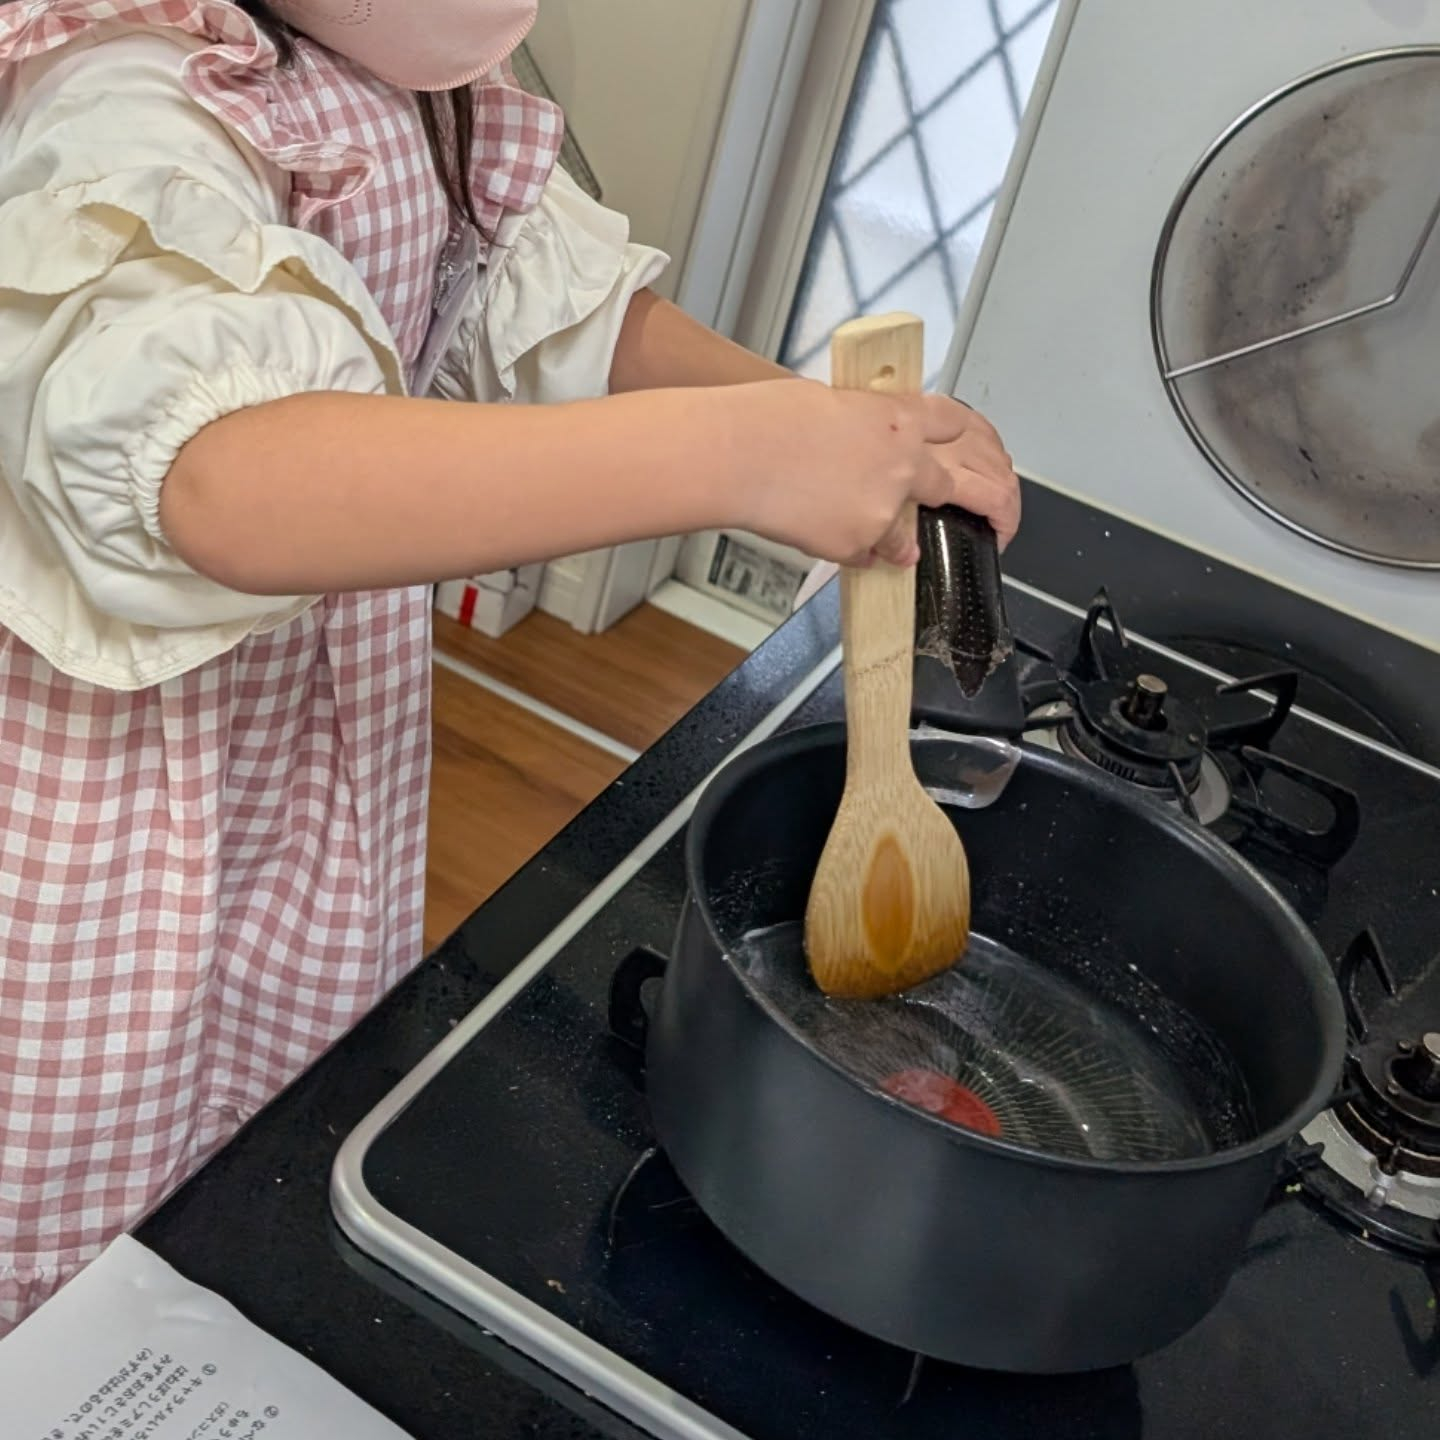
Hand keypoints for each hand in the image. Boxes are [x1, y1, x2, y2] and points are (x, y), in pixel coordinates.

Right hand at [726, 379, 1018, 566]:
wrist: (740, 454)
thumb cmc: (770, 420)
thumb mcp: (832, 404)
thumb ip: (863, 428)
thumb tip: (864, 444)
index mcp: (899, 419)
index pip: (952, 422)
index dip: (962, 435)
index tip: (967, 442)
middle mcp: (904, 465)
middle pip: (950, 485)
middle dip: (955, 498)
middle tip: (968, 510)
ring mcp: (886, 509)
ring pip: (903, 535)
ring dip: (888, 533)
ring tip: (846, 520)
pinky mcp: (861, 543)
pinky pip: (867, 556)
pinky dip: (851, 550)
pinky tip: (820, 531)